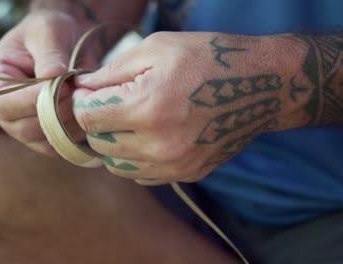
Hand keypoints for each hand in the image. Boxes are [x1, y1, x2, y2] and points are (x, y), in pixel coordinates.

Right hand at [0, 11, 95, 155]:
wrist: (64, 43)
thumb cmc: (50, 32)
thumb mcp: (49, 30)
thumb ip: (50, 53)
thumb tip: (54, 76)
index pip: (5, 103)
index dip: (35, 101)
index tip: (65, 87)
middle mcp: (0, 109)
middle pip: (23, 128)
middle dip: (56, 114)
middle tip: (80, 94)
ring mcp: (20, 126)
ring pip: (43, 140)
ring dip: (69, 124)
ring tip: (84, 100)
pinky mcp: (42, 136)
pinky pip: (58, 145)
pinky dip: (76, 133)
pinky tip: (86, 112)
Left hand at [73, 32, 285, 184]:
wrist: (263, 85)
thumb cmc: (209, 58)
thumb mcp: (156, 49)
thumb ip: (111, 72)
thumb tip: (81, 87)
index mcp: (148, 107)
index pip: (87, 118)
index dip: (79, 103)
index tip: (86, 92)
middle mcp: (160, 144)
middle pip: (99, 144)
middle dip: (94, 123)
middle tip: (106, 104)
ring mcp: (175, 165)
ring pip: (117, 165)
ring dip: (113, 143)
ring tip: (127, 120)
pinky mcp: (187, 174)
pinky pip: (142, 176)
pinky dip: (135, 158)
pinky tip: (147, 137)